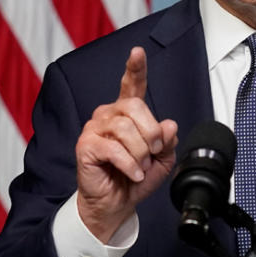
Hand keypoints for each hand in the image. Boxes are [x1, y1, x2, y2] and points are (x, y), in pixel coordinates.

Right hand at [75, 47, 177, 242]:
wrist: (116, 204)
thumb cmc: (134, 179)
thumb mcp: (162, 160)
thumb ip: (168, 141)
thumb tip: (169, 125)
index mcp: (127, 114)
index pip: (131, 85)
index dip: (136, 68)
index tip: (137, 52)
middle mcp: (109, 115)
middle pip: (135, 107)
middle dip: (151, 133)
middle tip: (153, 153)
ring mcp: (95, 129)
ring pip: (125, 129)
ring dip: (140, 153)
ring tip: (140, 167)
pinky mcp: (86, 146)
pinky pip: (113, 148)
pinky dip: (129, 164)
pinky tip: (132, 173)